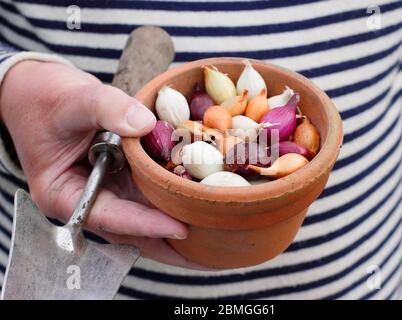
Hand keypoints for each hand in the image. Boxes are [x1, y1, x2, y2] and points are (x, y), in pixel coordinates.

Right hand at [0, 60, 205, 268]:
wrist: (42, 92)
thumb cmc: (46, 98)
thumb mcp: (73, 100)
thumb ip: (107, 108)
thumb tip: (145, 124)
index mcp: (64, 194)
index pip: (109, 217)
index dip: (146, 224)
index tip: (181, 228)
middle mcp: (89, 199)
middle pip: (133, 229)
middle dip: (169, 242)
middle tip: (209, 251)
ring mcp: (108, 190)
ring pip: (145, 215)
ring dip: (176, 223)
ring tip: (213, 237)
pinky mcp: (122, 178)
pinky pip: (149, 193)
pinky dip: (172, 197)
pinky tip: (201, 201)